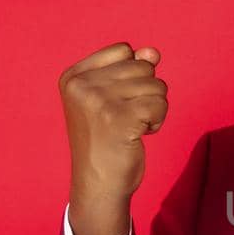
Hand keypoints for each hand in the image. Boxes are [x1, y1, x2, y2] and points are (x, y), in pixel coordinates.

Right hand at [58, 42, 167, 234]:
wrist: (98, 184)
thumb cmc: (106, 140)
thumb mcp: (113, 98)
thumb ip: (132, 69)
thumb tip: (153, 52)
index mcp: (73, 76)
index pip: (124, 50)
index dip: (132, 76)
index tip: (115, 102)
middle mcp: (81, 85)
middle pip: (143, 67)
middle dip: (146, 94)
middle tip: (125, 118)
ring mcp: (98, 101)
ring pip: (156, 85)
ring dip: (153, 109)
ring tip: (131, 127)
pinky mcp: (119, 118)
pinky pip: (160, 105)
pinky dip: (157, 122)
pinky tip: (138, 135)